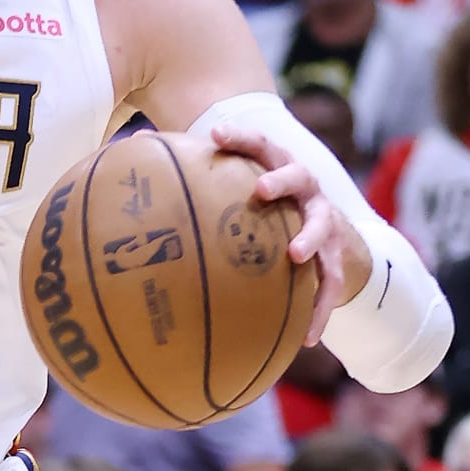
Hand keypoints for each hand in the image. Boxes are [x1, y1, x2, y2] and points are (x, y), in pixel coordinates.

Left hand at [206, 123, 370, 347]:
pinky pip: (331, 283)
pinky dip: (321, 308)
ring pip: (322, 226)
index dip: (240, 137)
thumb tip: (134, 150)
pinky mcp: (335, 258)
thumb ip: (196, 174)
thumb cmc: (267, 208)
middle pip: (298, 176)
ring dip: (310, 238)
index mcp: (278, 169)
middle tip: (260, 190)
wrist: (330, 233)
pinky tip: (307, 336)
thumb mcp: (238, 189)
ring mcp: (324, 222)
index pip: (260, 144)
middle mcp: (306, 191)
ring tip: (295, 255)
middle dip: (280, 181)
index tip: (216, 135)